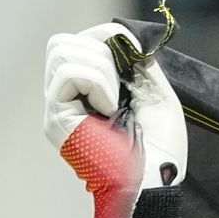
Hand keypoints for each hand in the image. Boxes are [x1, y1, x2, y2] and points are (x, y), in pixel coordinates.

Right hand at [42, 23, 186, 193]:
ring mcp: (57, 107)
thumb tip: (121, 36)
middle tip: (122, 84)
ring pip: (61, 51)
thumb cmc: (162, 148)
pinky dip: (97, 82)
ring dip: (101, 68)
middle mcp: (66, 98)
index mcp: (87, 91)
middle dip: (100, 51)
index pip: (78, 41)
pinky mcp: (56, 117)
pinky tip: (109, 109)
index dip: (106, 39)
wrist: (159, 181)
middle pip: (62, 43)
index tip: (137, 59)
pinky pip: (69, 72)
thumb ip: (137, 61)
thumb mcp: (155, 92)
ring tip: (116, 101)